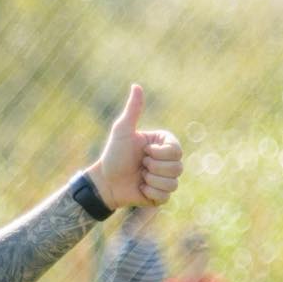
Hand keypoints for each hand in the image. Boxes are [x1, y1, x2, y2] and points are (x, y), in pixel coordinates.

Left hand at [90, 84, 182, 209]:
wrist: (104, 182)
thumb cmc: (113, 155)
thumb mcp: (122, 131)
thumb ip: (133, 110)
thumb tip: (136, 86)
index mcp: (165, 143)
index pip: (176, 150)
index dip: (158, 154)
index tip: (143, 152)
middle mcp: (169, 160)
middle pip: (178, 167)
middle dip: (153, 168)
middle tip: (140, 165)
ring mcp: (166, 177)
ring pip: (173, 182)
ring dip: (151, 180)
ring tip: (140, 176)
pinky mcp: (162, 195)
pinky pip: (166, 196)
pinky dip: (150, 193)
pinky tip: (140, 188)